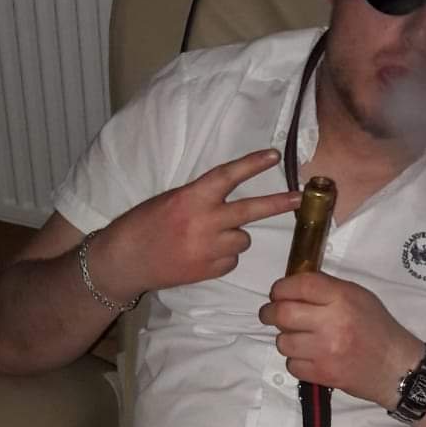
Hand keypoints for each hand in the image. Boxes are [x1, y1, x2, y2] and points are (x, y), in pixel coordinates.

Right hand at [89, 148, 299, 298]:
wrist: (125, 261)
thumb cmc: (143, 225)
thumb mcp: (169, 201)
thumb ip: (199, 198)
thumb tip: (225, 197)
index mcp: (190, 197)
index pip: (227, 176)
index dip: (252, 164)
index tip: (273, 155)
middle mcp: (203, 221)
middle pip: (249, 210)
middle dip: (278, 203)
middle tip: (300, 197)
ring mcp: (208, 248)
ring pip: (242, 238)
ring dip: (234, 237)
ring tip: (209, 238)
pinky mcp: (209, 270)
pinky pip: (231, 259)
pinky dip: (224, 256)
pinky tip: (202, 255)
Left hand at [260, 271, 420, 407]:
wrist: (396, 367)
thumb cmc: (377, 328)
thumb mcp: (359, 297)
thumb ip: (327, 289)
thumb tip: (292, 287)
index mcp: (343, 298)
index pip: (300, 285)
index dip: (281, 288)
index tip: (277, 293)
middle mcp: (333, 322)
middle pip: (283, 314)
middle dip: (269, 313)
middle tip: (270, 314)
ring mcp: (326, 351)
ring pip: (283, 342)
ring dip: (286, 339)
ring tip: (300, 339)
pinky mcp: (323, 374)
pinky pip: (292, 365)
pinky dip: (296, 361)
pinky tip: (310, 357)